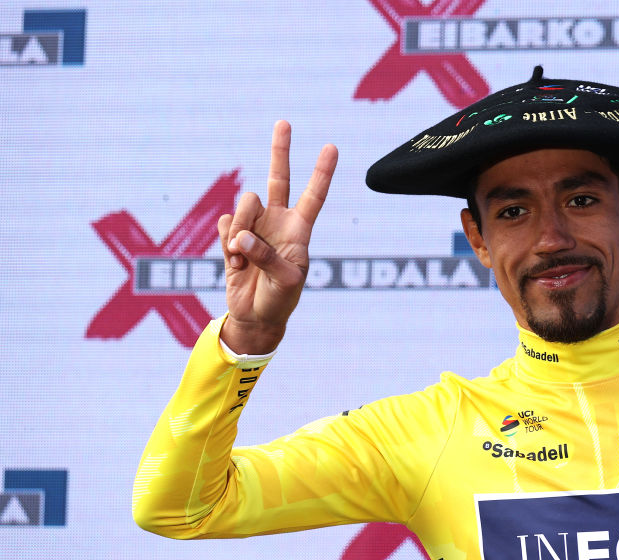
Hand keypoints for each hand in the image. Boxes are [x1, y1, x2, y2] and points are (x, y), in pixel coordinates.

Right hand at [217, 121, 337, 353]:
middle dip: (280, 151)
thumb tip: (242, 236)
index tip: (332, 147)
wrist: (255, 316)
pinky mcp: (231, 236)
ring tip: (242, 257)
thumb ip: (266, 255)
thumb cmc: (280, 299)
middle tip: (285, 122)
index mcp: (300, 230)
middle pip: (279, 179)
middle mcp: (278, 222)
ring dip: (240, 231)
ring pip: (243, 205)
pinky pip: (225, 224)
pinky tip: (234, 261)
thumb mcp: (285, 281)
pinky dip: (226, 244)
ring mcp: (254, 226)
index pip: (314, 196)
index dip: (322, 172)